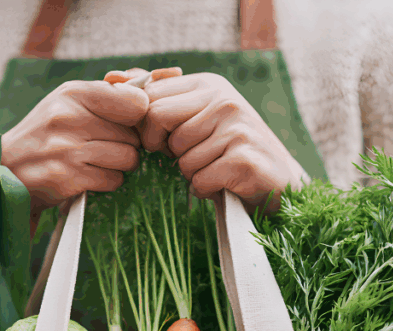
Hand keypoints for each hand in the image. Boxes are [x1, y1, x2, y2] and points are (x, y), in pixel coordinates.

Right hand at [0, 79, 148, 232]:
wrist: (6, 169)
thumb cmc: (46, 134)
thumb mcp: (68, 102)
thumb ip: (107, 94)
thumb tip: (146, 84)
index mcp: (73, 93)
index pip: (136, 102)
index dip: (138, 118)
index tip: (126, 125)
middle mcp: (69, 117)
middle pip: (134, 135)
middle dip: (126, 145)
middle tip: (102, 148)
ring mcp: (68, 149)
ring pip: (128, 158)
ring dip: (118, 165)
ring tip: (95, 163)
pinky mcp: (68, 178)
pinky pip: (113, 180)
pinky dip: (106, 182)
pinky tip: (88, 177)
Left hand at [141, 73, 309, 213]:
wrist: (279, 183)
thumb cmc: (229, 152)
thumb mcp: (197, 117)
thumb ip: (158, 98)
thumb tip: (112, 78)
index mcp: (209, 84)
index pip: (151, 97)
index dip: (148, 127)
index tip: (165, 141)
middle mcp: (224, 100)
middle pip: (157, 120)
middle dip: (163, 148)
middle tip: (188, 157)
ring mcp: (236, 128)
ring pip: (179, 157)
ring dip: (191, 173)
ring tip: (215, 168)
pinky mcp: (243, 159)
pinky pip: (199, 179)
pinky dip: (205, 189)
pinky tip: (224, 183)